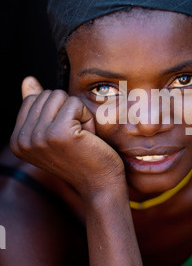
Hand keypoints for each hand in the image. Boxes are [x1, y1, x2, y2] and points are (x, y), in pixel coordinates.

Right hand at [10, 77, 125, 198]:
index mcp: (17, 141)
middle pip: (47, 95)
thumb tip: (28, 80)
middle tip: (75, 139)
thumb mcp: (55, 131)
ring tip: (81, 138)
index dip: (56, 112)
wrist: (100, 185)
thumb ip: (38, 107)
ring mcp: (39, 137)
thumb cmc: (82, 157)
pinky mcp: (59, 133)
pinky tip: (88, 138)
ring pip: (61, 96)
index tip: (64, 138)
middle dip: (68, 111)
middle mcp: (22, 140)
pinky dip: (87, 117)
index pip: (34, 99)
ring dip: (78, 114)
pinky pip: (75, 103)